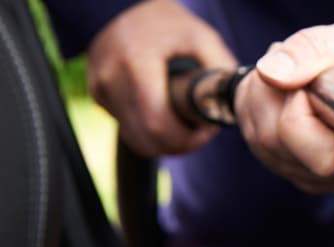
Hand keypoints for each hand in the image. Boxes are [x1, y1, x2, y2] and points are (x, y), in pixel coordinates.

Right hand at [88, 0, 236, 156]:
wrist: (129, 7)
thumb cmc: (174, 26)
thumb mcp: (204, 40)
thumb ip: (220, 73)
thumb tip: (234, 106)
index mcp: (136, 60)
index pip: (157, 123)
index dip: (187, 139)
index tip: (207, 129)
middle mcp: (110, 75)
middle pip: (146, 138)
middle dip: (179, 144)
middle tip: (200, 132)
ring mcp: (99, 85)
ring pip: (135, 139)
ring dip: (164, 141)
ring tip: (185, 123)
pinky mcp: (96, 93)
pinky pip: (126, 128)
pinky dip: (147, 131)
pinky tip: (164, 113)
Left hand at [234, 22, 333, 193]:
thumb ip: (312, 51)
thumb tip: (269, 73)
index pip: (297, 130)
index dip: (295, 94)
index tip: (315, 75)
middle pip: (271, 138)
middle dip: (270, 92)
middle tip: (295, 66)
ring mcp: (319, 180)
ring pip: (259, 142)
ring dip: (261, 98)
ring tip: (293, 76)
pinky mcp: (299, 175)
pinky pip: (257, 146)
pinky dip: (258, 112)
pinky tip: (285, 95)